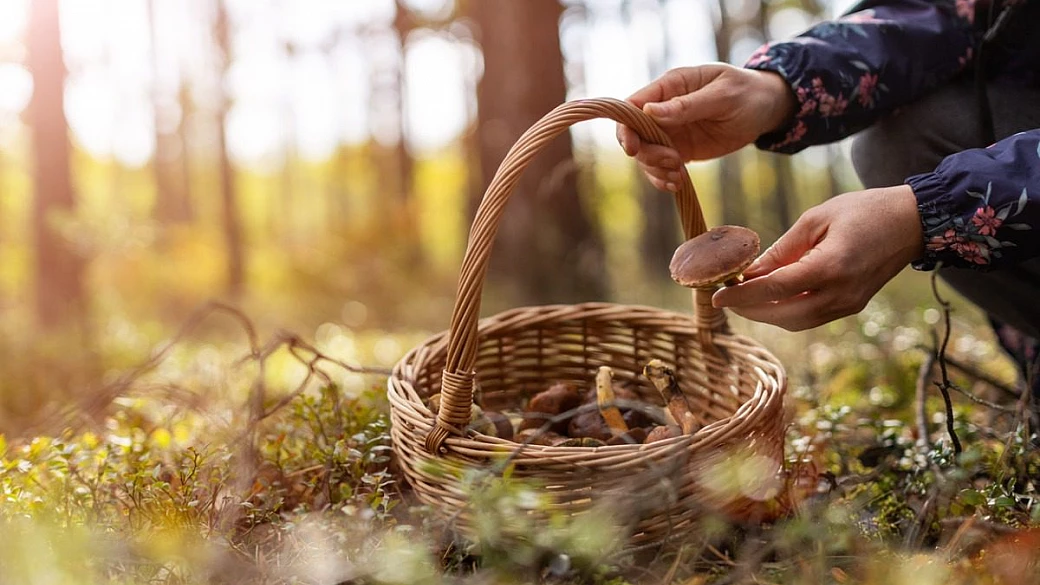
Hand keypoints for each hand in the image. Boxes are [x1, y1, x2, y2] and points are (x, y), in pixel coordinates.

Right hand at [616, 63, 795, 191]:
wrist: (765, 109)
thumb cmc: (746, 93)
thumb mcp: (722, 96)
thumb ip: (687, 104)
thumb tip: (649, 112)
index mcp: (670, 86)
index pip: (632, 105)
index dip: (626, 128)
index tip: (633, 149)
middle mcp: (663, 110)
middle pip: (634, 135)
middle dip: (647, 154)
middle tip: (673, 162)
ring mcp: (670, 131)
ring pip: (645, 155)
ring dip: (656, 169)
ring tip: (680, 176)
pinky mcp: (679, 150)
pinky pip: (660, 167)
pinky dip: (663, 179)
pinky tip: (679, 184)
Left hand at [711, 186, 924, 330]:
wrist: (913, 221)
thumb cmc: (863, 210)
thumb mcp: (815, 219)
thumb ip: (781, 250)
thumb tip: (749, 272)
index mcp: (830, 267)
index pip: (774, 289)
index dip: (741, 295)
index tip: (716, 295)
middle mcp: (840, 293)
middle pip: (783, 315)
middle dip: (749, 309)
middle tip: (725, 297)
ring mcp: (849, 304)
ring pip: (796, 322)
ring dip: (766, 314)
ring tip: (743, 298)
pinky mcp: (852, 306)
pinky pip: (811, 317)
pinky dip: (786, 312)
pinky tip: (770, 298)